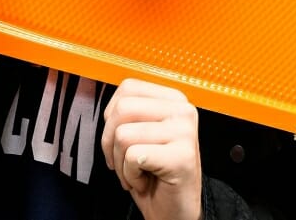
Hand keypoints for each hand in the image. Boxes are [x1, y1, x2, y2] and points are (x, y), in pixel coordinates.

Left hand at [102, 79, 202, 219]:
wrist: (175, 209)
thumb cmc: (155, 173)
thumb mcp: (143, 133)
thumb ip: (132, 111)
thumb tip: (110, 106)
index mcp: (174, 99)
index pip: (128, 87)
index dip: (112, 117)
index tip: (120, 139)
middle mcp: (183, 110)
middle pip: (122, 109)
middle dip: (111, 141)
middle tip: (124, 161)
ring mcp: (185, 132)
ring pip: (123, 135)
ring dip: (121, 163)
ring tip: (137, 172)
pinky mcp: (182, 156)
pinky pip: (133, 157)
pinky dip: (130, 175)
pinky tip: (146, 179)